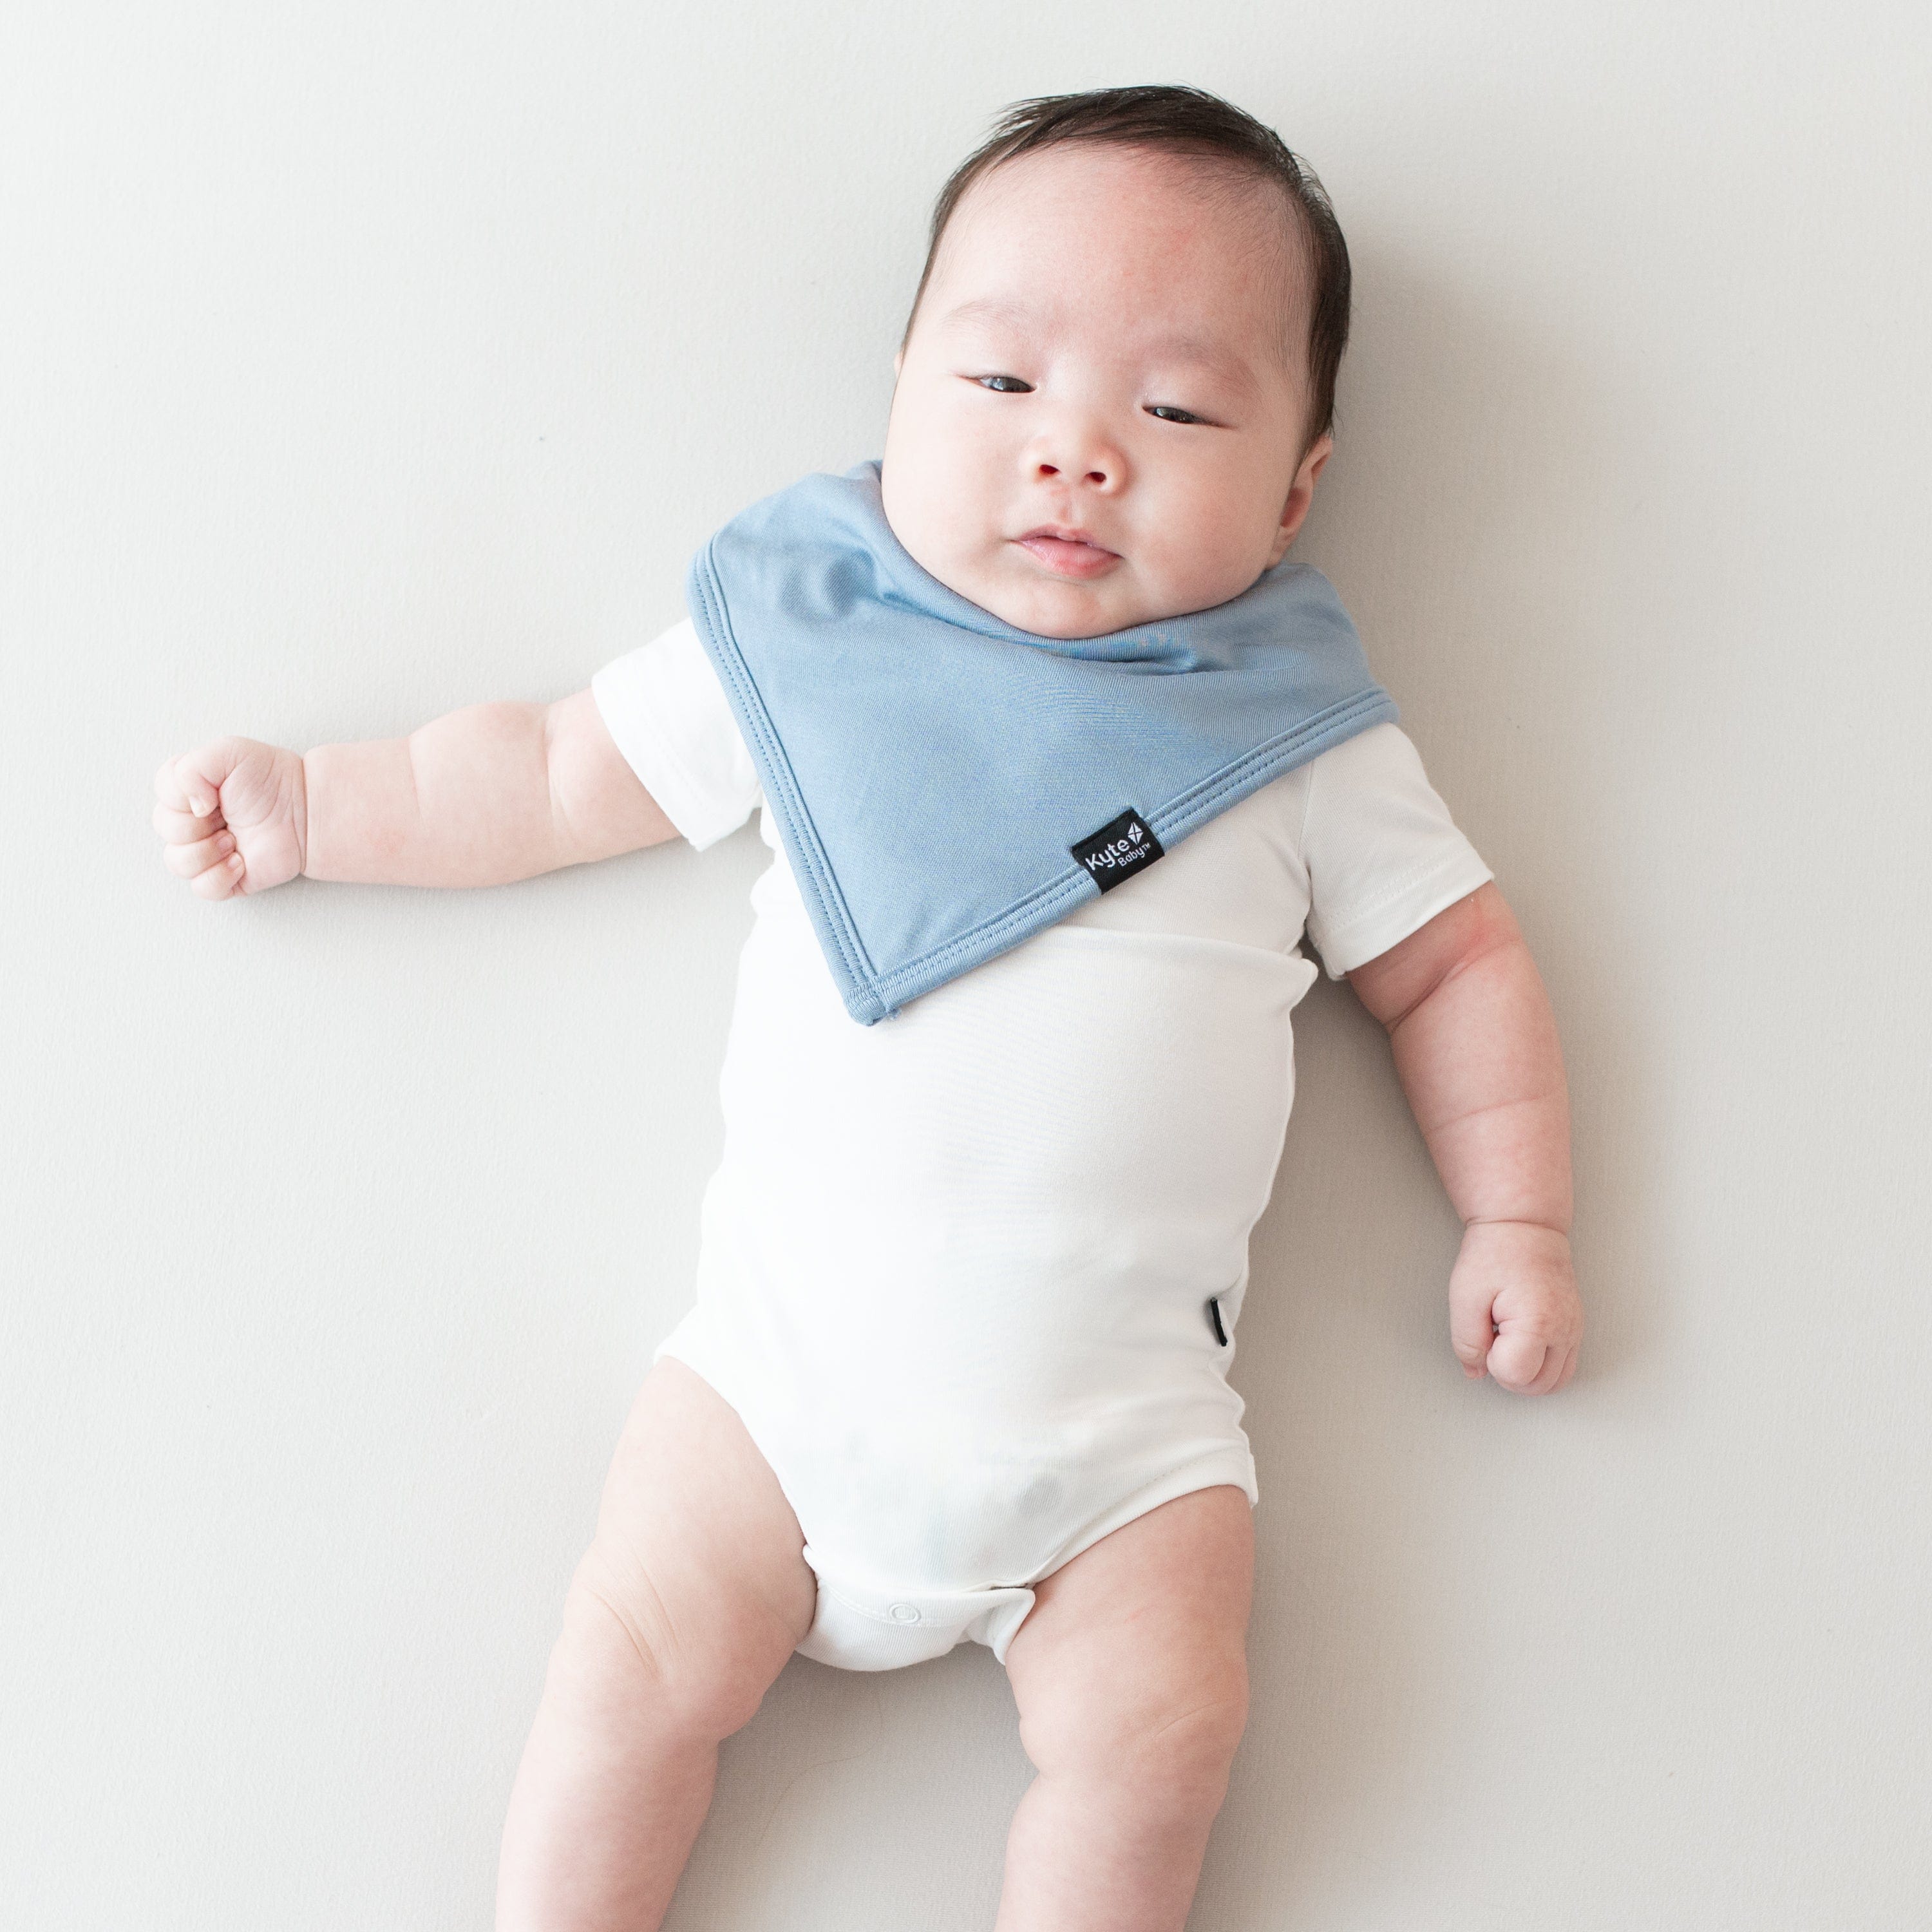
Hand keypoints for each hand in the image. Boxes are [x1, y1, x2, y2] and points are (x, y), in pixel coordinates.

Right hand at [153, 737, 306, 899]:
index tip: (213, 793)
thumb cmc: (271, 779)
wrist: (306, 809)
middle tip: (227, 815)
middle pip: (165, 829)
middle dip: (196, 823)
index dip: (183, 794)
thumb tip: (189, 807)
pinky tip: (240, 861)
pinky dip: (218, 876)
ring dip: (206, 851)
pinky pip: (202, 888)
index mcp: (188, 789)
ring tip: (234, 839)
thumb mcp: (228, 752)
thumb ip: (191, 768)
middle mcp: (193, 820)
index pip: (161, 794)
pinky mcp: (226, 877)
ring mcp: (207, 851)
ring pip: (177, 862)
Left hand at [1448, 1220, 1581, 1393]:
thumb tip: (1475, 1371)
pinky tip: (1521, 1340)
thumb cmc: (1495, 1254)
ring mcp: (1574, 1329)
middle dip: (1509, 1373)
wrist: (1524, 1225)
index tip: (1486, 1333)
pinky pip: (1563, 1365)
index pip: (1515, 1376)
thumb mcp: (1465, 1296)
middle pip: (1539, 1387)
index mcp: (1539, 1322)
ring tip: (1506, 1340)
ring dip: (1526, 1373)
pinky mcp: (1575, 1327)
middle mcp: (1565, 1329)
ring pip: (1555, 1382)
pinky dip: (1540, 1364)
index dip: (1491, 1362)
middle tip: (1492, 1338)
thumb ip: (1467, 1342)